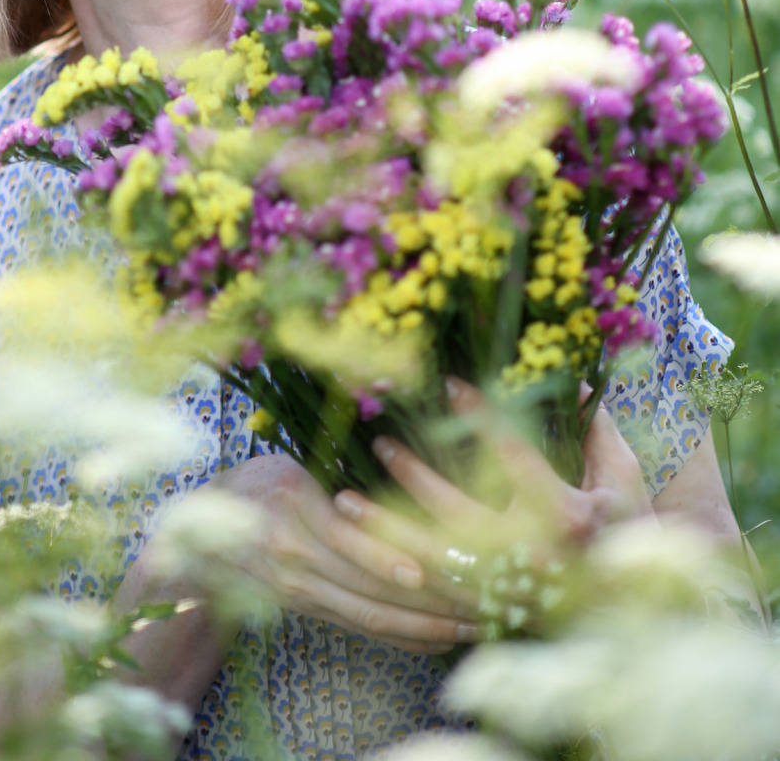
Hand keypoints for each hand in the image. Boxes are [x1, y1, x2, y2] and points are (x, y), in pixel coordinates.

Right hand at [213, 453, 482, 654]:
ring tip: (469, 625)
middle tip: (477, 599)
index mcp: (290, 512)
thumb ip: (325, 486)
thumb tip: (381, 495)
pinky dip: (401, 635)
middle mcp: (296, 560)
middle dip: (428, 599)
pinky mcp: (309, 610)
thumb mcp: (281, 468)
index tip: (431, 566)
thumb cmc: (246, 486)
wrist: (194, 543)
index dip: (388, 556)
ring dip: (424, 625)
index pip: (346, 540)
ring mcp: (303, 592)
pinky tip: (436, 639)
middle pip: (369, 587)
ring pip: (371, 615)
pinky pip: (362, 627)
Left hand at [340, 378, 652, 579]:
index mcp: (572, 517)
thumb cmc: (629, 527)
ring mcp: (510, 591)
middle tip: (381, 442)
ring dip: (386, 530)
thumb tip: (566, 369)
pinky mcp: (491, 611)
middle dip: (415, 477)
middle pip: (462, 516)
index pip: (517, 459)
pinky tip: (360, 543)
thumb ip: (591, 421)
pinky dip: (393, 566)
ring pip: (435, 559)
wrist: (635, 607)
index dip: (483, 418)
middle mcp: (536, 558)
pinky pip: (432, 592)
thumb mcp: (622, 470)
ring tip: (344, 500)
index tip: (449, 383)